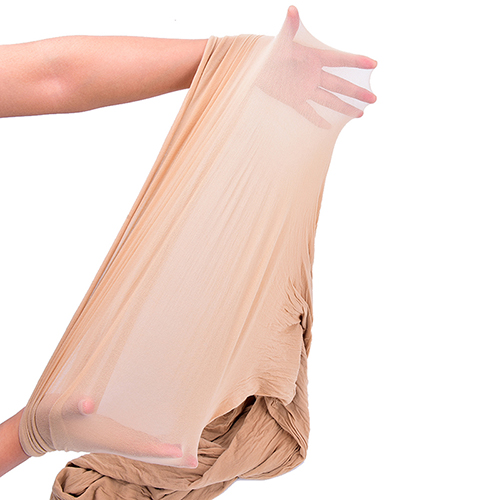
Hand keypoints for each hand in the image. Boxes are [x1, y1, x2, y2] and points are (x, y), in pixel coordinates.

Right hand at [29, 393, 197, 466]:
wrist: (39, 424)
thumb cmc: (52, 416)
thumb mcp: (62, 407)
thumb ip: (75, 405)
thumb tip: (88, 403)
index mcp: (108, 436)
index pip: (140, 445)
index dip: (161, 450)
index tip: (182, 452)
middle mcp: (114, 438)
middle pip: (148, 449)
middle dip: (171, 456)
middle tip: (195, 460)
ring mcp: (113, 435)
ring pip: (144, 444)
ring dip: (164, 446)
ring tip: (186, 447)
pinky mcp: (110, 429)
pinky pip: (136, 436)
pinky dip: (151, 436)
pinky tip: (162, 428)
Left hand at [256, 6, 376, 127]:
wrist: (254, 64)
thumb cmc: (268, 49)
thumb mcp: (280, 40)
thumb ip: (289, 27)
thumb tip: (291, 10)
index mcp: (313, 57)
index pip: (339, 60)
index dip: (356, 61)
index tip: (373, 64)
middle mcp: (313, 74)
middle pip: (339, 84)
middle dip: (356, 92)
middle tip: (374, 99)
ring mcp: (305, 88)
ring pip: (328, 99)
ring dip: (344, 106)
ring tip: (360, 114)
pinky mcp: (293, 99)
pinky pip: (307, 111)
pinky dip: (316, 119)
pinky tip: (328, 126)